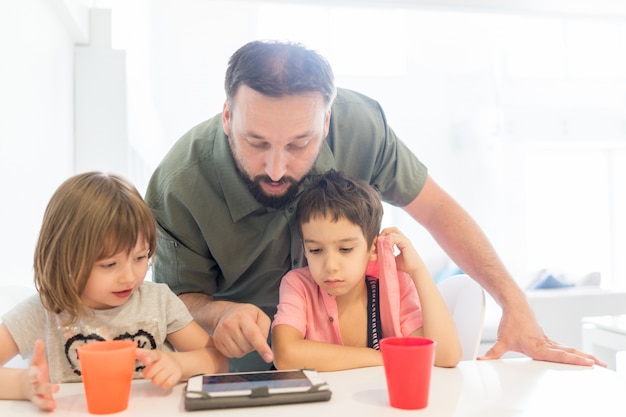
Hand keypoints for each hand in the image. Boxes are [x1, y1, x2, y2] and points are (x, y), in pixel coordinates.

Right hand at [22, 340, 57, 410]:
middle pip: (38, 388)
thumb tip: (39, 341)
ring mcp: (36, 395)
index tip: (37, 374)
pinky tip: (53, 407)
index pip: (32, 375)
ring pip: (38, 400)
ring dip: (45, 402)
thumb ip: (38, 352)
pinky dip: (46, 407)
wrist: (26, 384)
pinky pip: (42, 405)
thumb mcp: (36, 361)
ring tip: (52, 404)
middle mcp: (34, 386)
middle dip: (46, 388)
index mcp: (32, 375)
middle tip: (56, 388)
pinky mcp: (40, 401)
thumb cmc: (35, 371)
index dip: (34, 375)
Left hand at [135, 349, 181, 388]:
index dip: (148, 358)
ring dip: (156, 380)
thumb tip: (131, 351)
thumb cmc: (159, 361)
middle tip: (152, 372)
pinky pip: (166, 385)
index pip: (152, 355)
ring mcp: (172, 367)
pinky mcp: (177, 375)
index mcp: (157, 354)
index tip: (146, 360)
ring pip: (157, 381)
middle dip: (149, 375)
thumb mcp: (150, 355)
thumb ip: (141, 354)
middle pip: (150, 373)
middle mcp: (165, 360)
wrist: (176, 363)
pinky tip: (165, 379)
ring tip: (159, 375)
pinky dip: (163, 384)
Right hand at [212, 302, 272, 362]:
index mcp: (242, 316)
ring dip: (244, 349)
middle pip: (247, 347)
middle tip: (250, 335)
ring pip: (239, 353)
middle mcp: (229, 324)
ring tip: (242, 337)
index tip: (269, 357)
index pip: (253, 334)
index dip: (262, 347)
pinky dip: (236, 351)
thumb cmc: (245, 314)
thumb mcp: (260, 315)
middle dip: (253, 345)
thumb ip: (264, 328)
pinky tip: (235, 341)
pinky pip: (231, 355)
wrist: (225, 313)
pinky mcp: (217, 342)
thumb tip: (263, 343)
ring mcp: (221, 334)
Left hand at [379, 227, 424, 275]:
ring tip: (383, 247)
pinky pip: (394, 237)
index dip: (383, 237)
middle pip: (392, 229)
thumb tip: (378, 252)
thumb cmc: (405, 265)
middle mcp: (403, 239)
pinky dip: (389, 242)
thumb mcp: (392, 258)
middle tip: (379, 243)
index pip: (390, 233)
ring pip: (392, 232)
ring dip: (385, 238)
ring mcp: (404, 240)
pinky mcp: (405, 242)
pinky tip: (389, 250)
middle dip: (383, 233)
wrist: (415, 270)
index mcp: (400, 241)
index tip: (378, 246)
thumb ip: (386, 253)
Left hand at [479, 304, 605, 366]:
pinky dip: (573, 352)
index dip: (573, 360)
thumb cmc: (511, 322)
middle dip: (584, 360)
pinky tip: (579, 356)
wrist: (515, 305)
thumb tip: (481, 360)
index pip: (559, 356)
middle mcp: (545, 344)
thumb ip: (493, 353)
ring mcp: (547, 341)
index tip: (588, 363)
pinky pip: (562, 347)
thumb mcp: (502, 341)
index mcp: (538, 347)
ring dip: (582, 355)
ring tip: (596, 362)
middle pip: (569, 353)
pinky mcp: (546, 339)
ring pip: (568, 349)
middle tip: (601, 365)